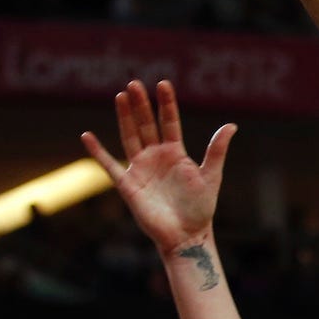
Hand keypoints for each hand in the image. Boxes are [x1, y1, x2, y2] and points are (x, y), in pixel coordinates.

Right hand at [80, 79, 235, 256]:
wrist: (186, 235)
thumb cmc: (200, 208)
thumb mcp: (211, 176)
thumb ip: (216, 150)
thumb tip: (231, 125)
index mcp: (175, 152)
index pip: (169, 121)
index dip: (166, 103)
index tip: (163, 84)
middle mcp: (156, 156)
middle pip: (146, 124)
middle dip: (141, 105)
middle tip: (134, 83)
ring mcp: (140, 168)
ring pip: (130, 137)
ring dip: (124, 118)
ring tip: (120, 96)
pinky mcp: (127, 184)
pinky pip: (109, 165)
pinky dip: (97, 152)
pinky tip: (87, 136)